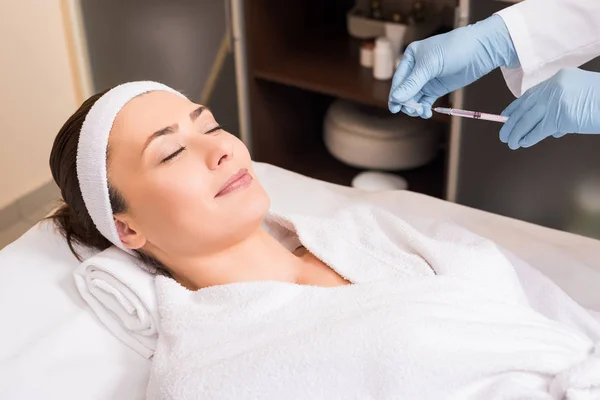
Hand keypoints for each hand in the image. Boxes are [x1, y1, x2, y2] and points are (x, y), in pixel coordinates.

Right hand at [388, 15, 517, 117]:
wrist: (480, 50)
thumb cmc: (454, 49)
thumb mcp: (431, 65)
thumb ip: (413, 83)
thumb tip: (396, 98)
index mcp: (411, 57)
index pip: (399, 79)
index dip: (396, 93)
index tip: (395, 107)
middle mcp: (417, 68)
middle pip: (405, 90)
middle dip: (406, 102)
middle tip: (411, 111)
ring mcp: (427, 79)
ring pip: (414, 97)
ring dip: (415, 107)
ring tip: (420, 113)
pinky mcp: (437, 88)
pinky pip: (425, 101)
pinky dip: (424, 108)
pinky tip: (426, 113)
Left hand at [500, 68, 599, 149]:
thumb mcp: (580, 99)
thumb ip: (562, 109)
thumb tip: (550, 128)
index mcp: (559, 79)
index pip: (531, 94)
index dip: (516, 106)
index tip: (506, 116)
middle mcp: (555, 87)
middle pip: (526, 107)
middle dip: (512, 122)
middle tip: (504, 134)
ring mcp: (557, 101)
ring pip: (528, 119)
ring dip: (517, 133)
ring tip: (511, 142)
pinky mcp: (561, 116)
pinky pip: (540, 129)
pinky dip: (530, 138)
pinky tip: (524, 143)